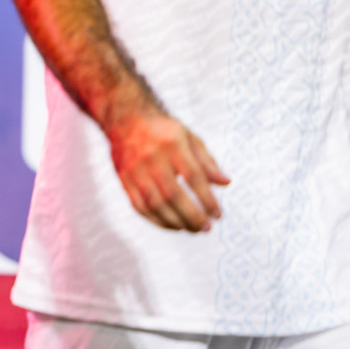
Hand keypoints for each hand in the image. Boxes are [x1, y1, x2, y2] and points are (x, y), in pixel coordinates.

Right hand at [108, 110, 229, 231]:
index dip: (207, 199)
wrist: (125, 120)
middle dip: (192, 215)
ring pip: (155, 204)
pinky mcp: (124, 180)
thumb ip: (207, 161)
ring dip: (175, 221)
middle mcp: (151, 158)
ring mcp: (135, 170)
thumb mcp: (189, 137)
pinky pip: (139, 206)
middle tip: (206, 227)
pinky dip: (156, 221)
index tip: (218, 214)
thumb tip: (226, 183)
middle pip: (173, 194)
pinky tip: (171, 225)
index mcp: (171, 144)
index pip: (193, 177)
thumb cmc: (163, 131)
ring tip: (191, 229)